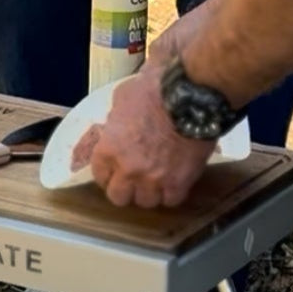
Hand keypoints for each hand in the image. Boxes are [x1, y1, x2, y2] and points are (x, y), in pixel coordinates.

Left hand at [85, 70, 215, 207]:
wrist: (192, 96)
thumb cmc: (157, 89)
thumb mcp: (124, 96)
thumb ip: (116, 117)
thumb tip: (117, 122)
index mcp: (109, 148)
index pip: (100, 175)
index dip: (108, 173)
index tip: (115, 171)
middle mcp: (128, 169)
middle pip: (119, 197)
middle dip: (125, 189)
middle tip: (135, 179)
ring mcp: (154, 179)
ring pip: (146, 202)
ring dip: (150, 192)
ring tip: (157, 181)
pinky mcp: (179, 182)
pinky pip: (171, 200)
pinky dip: (172, 193)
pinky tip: (175, 182)